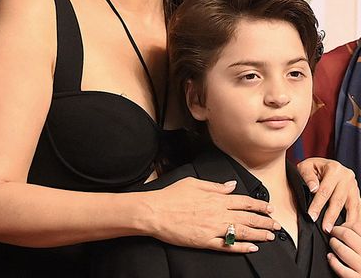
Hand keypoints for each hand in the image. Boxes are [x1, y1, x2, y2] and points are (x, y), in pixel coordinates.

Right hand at [148, 177, 278, 253]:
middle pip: (247, 217)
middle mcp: (218, 213)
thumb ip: (215, 185)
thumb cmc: (170, 197)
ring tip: (269, 236)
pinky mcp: (206, 241)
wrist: (154, 212)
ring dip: (258, 234)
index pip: (244, 201)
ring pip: (242, 232)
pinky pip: (228, 246)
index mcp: (215, 198)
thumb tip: (231, 185)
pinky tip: (251, 248)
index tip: (269, 208)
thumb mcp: (193, 183)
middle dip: (264, 221)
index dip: (259, 205)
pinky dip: (241, 247)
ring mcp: (213, 228)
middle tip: (275, 225)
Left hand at [298, 157, 359, 230]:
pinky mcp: (357, 193)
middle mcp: (347, 177)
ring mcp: (354, 186)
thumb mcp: (305, 166)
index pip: (325, 190)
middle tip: (325, 229)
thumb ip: (308, 176)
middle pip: (339, 200)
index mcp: (334, 169)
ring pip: (351, 206)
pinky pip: (358, 208)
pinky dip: (354, 219)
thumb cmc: (313, 167)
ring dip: (346, 221)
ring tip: (338, 232)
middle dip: (331, 216)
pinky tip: (349, 228)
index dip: (317, 205)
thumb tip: (313, 189)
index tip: (311, 216)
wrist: (324, 165)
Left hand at [328, 224, 360, 276]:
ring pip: (341, 249)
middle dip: (336, 231)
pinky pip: (340, 268)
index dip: (345, 225)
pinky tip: (331, 257)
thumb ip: (359, 238)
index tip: (341, 226)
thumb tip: (348, 227)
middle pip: (346, 235)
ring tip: (332, 243)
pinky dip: (332, 261)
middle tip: (332, 232)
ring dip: (333, 244)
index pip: (356, 227)